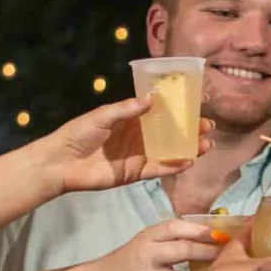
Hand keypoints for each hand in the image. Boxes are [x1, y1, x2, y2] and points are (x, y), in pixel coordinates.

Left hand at [39, 97, 215, 193]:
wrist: (62, 163)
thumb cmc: (79, 133)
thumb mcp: (103, 116)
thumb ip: (128, 109)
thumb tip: (153, 97)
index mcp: (131, 118)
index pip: (160, 113)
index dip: (179, 110)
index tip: (198, 105)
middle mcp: (139, 136)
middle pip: (170, 133)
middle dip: (190, 130)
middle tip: (208, 127)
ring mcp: (139, 155)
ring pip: (169, 151)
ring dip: (188, 148)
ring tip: (206, 144)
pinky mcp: (135, 173)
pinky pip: (158, 169)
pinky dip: (174, 166)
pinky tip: (189, 161)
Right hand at [83, 220, 222, 270]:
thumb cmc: (132, 259)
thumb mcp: (147, 240)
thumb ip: (173, 236)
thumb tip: (213, 233)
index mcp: (147, 237)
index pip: (175, 227)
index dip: (200, 230)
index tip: (222, 234)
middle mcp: (147, 257)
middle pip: (183, 251)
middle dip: (209, 252)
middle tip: (229, 255)